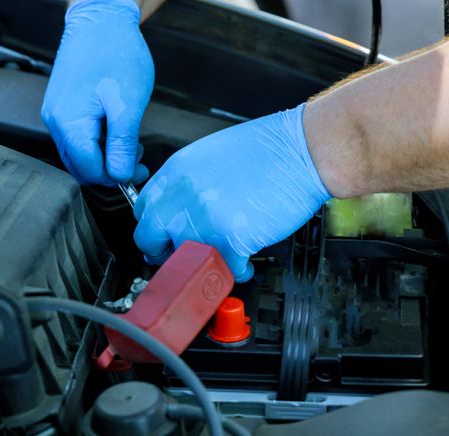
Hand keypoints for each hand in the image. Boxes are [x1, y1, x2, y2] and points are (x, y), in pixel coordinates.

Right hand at [41, 0, 152, 184]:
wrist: (100, 19)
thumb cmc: (115, 54)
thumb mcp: (127, 104)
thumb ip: (123, 144)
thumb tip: (121, 176)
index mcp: (69, 124)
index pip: (90, 171)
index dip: (116, 176)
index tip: (139, 169)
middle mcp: (55, 122)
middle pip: (81, 166)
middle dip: (111, 168)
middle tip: (136, 155)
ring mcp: (56, 114)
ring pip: (79, 153)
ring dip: (105, 155)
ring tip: (129, 138)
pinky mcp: (61, 107)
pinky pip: (77, 137)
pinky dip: (98, 141)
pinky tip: (116, 126)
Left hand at [133, 104, 331, 281]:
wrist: (305, 150)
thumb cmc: (271, 149)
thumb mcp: (213, 155)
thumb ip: (190, 183)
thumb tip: (182, 209)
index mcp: (177, 170)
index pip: (143, 209)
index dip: (155, 228)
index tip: (166, 236)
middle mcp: (183, 194)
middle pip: (149, 239)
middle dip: (166, 254)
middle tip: (186, 257)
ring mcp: (204, 217)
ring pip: (184, 260)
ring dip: (202, 264)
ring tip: (222, 259)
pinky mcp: (230, 238)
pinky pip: (222, 269)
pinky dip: (236, 272)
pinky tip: (246, 263)